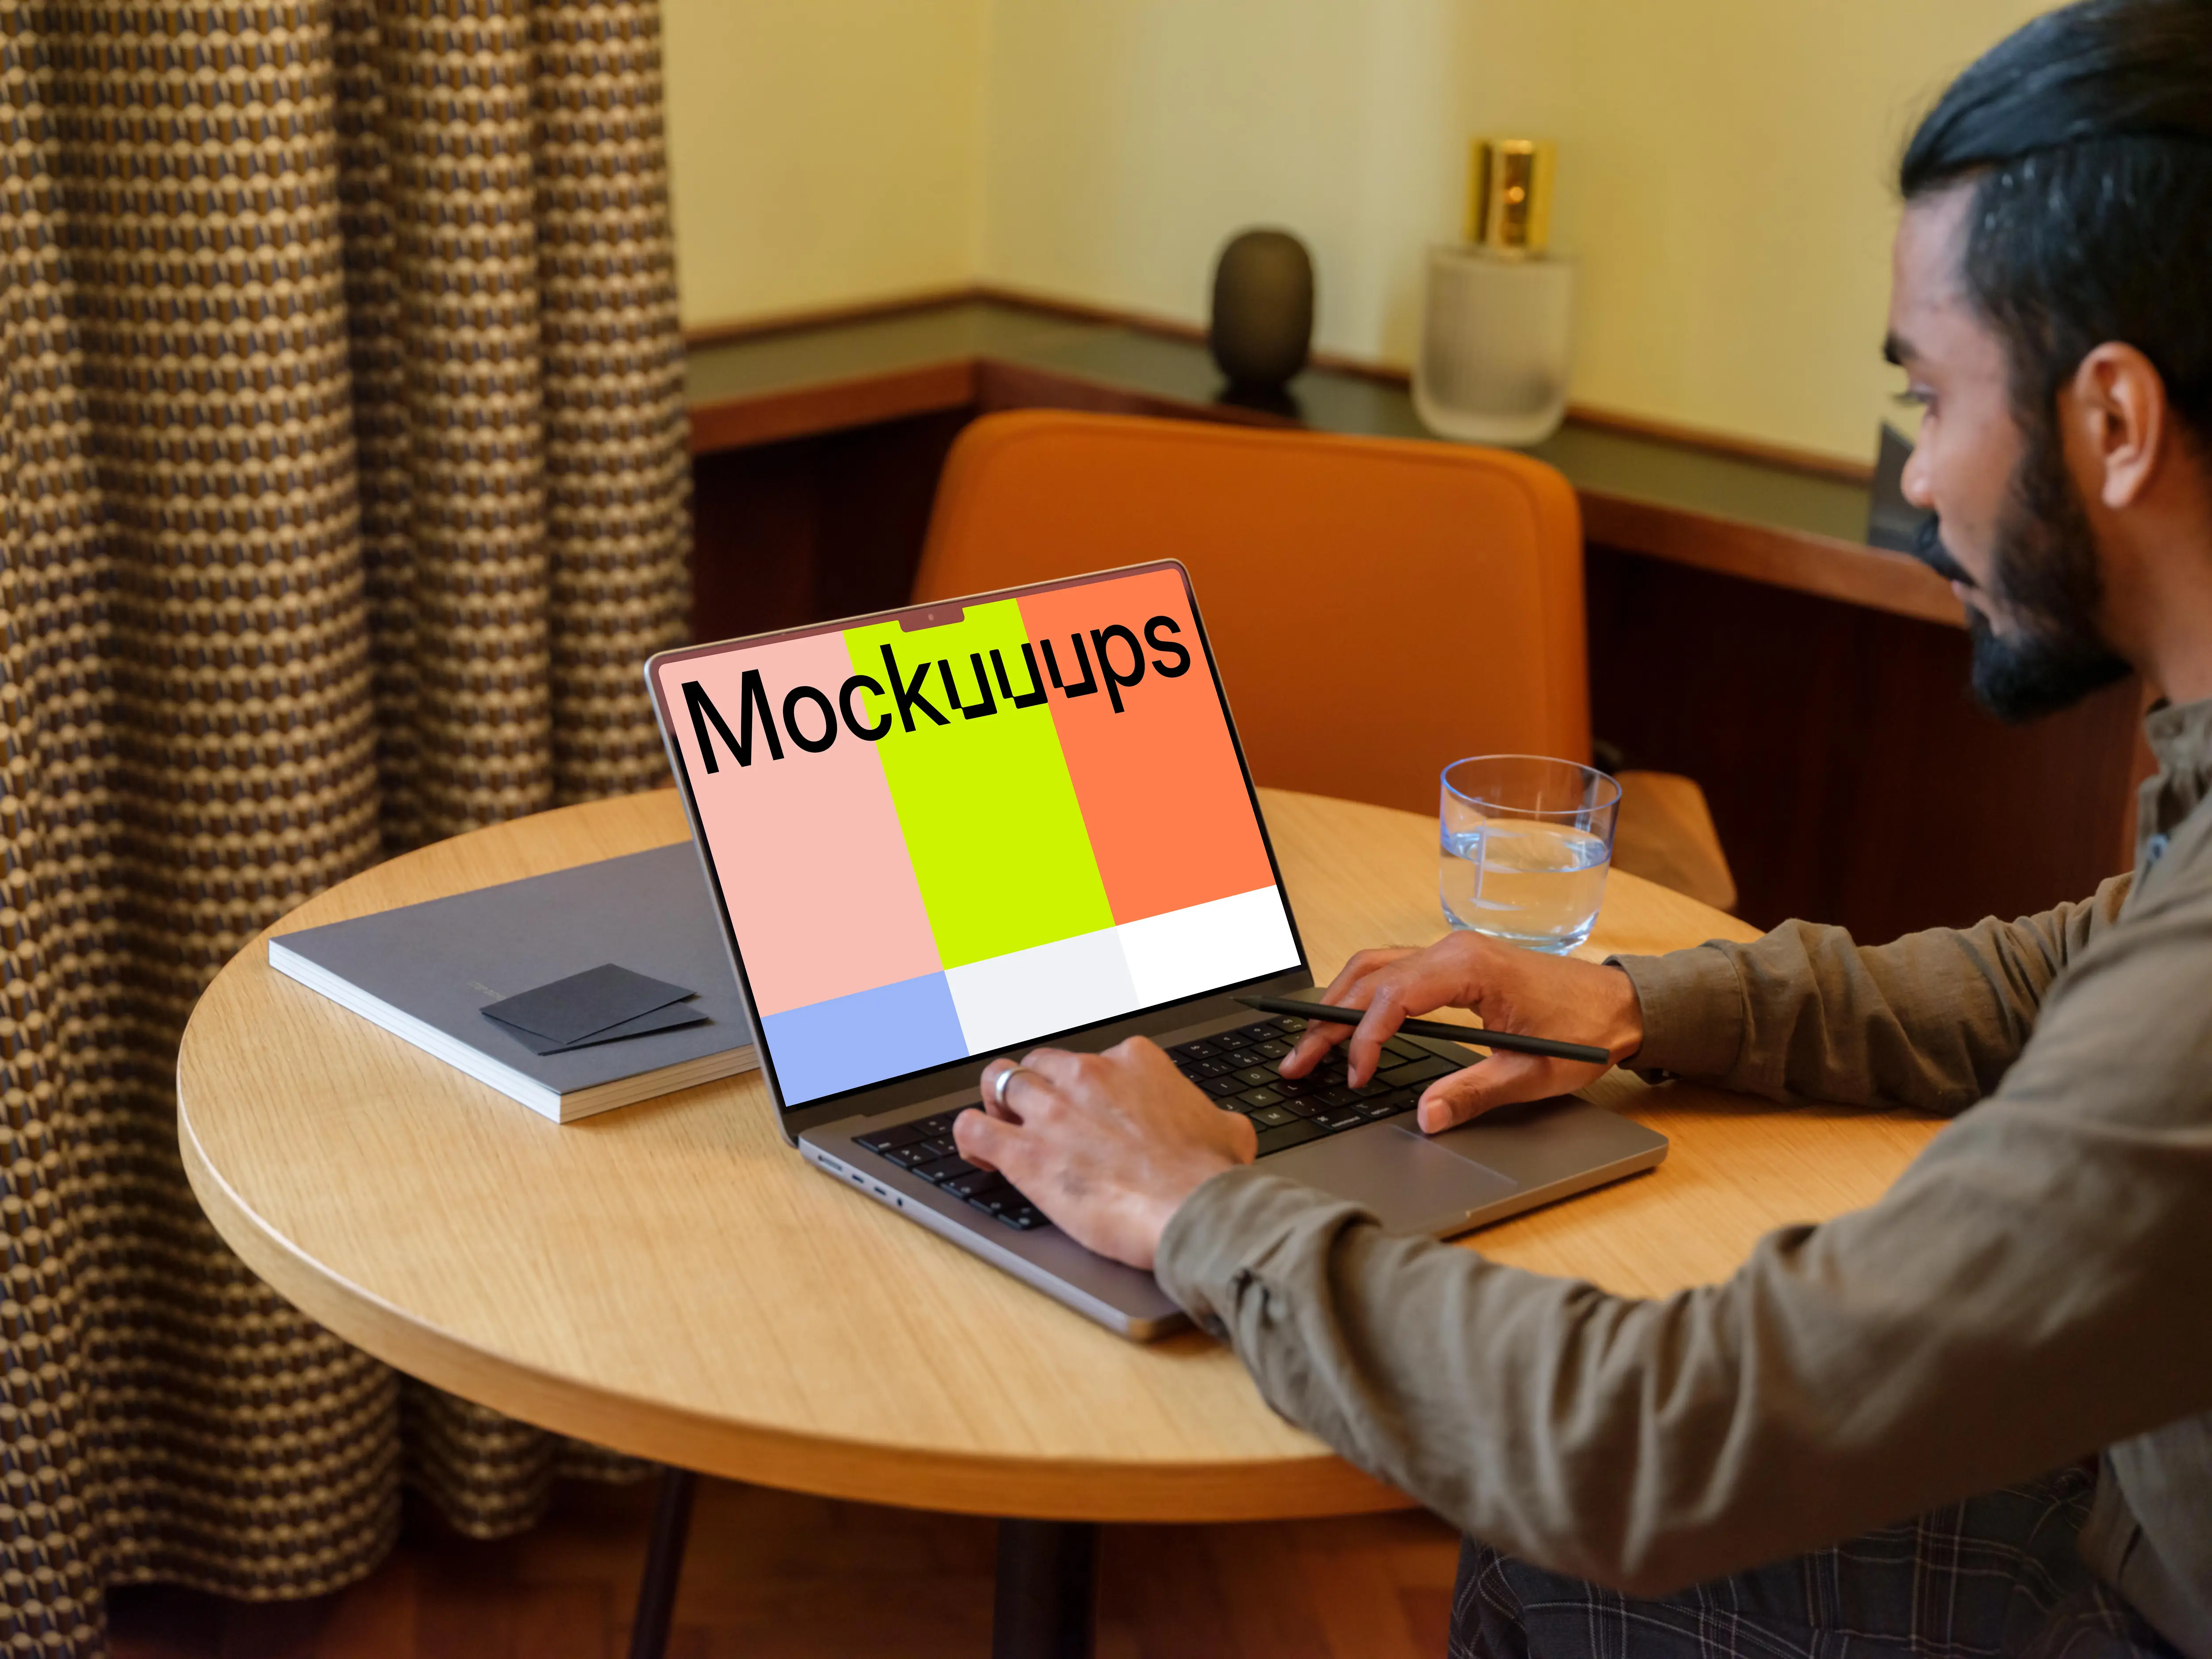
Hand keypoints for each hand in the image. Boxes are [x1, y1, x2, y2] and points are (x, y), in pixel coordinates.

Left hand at [954, 1039, 1255, 1270]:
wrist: (1192, 1209)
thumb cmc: (1208, 1176)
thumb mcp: (1226, 1131)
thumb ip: (1212, 1118)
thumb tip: (1221, 1127)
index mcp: (1133, 1062)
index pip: (1093, 1059)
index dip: (1086, 1088)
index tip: (1089, 1112)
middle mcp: (1087, 1075)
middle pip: (1041, 1064)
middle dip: (1038, 1089)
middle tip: (1043, 1120)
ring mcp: (1051, 1110)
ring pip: (1000, 1081)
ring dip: (999, 1104)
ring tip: (1004, 1128)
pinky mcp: (1024, 1152)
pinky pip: (973, 1128)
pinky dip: (970, 1138)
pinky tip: (980, 1154)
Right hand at [1276, 934, 1645, 1133]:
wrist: (1618, 1005)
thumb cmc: (1583, 1030)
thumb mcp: (1531, 1073)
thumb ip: (1473, 1092)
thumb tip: (1426, 1116)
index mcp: (1469, 966)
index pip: (1394, 995)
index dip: (1365, 1038)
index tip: (1354, 1075)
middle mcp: (1453, 949)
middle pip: (1369, 977)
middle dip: (1329, 1021)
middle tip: (1298, 1061)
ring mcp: (1450, 953)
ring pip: (1373, 968)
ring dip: (1337, 1004)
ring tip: (1308, 1046)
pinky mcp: (1451, 965)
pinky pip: (1391, 972)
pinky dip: (1360, 997)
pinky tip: (1345, 1026)